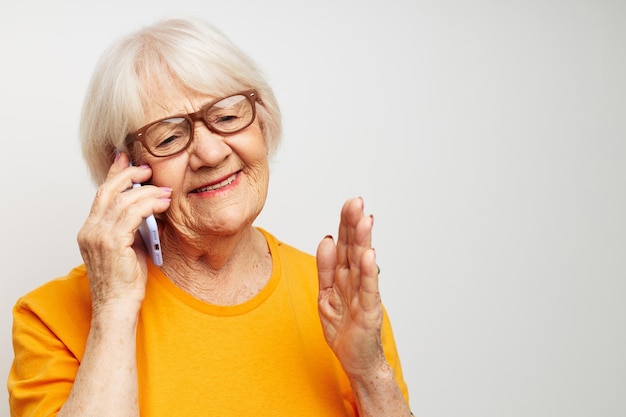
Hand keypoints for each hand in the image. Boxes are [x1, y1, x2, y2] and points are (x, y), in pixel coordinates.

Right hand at [77, 152, 170, 313]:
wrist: (116, 306)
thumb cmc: (124, 282)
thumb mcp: (127, 248)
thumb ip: (131, 227)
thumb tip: (147, 208)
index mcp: (90, 230)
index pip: (101, 194)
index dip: (113, 173)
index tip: (124, 158)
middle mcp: (90, 230)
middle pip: (108, 190)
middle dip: (130, 175)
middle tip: (149, 169)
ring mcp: (98, 235)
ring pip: (123, 200)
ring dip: (147, 191)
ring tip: (165, 190)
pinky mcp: (112, 242)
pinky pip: (133, 213)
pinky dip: (150, 204)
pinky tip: (163, 203)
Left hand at [316, 197, 384, 378]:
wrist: (356, 359)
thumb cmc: (344, 328)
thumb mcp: (326, 294)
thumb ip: (325, 268)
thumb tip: (325, 240)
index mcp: (343, 275)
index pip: (344, 244)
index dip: (346, 224)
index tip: (349, 203)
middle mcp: (355, 281)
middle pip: (354, 248)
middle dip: (354, 225)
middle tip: (356, 202)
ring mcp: (363, 294)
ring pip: (362, 264)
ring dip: (363, 242)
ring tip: (364, 220)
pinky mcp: (369, 311)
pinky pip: (367, 289)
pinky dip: (368, 272)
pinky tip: (370, 255)